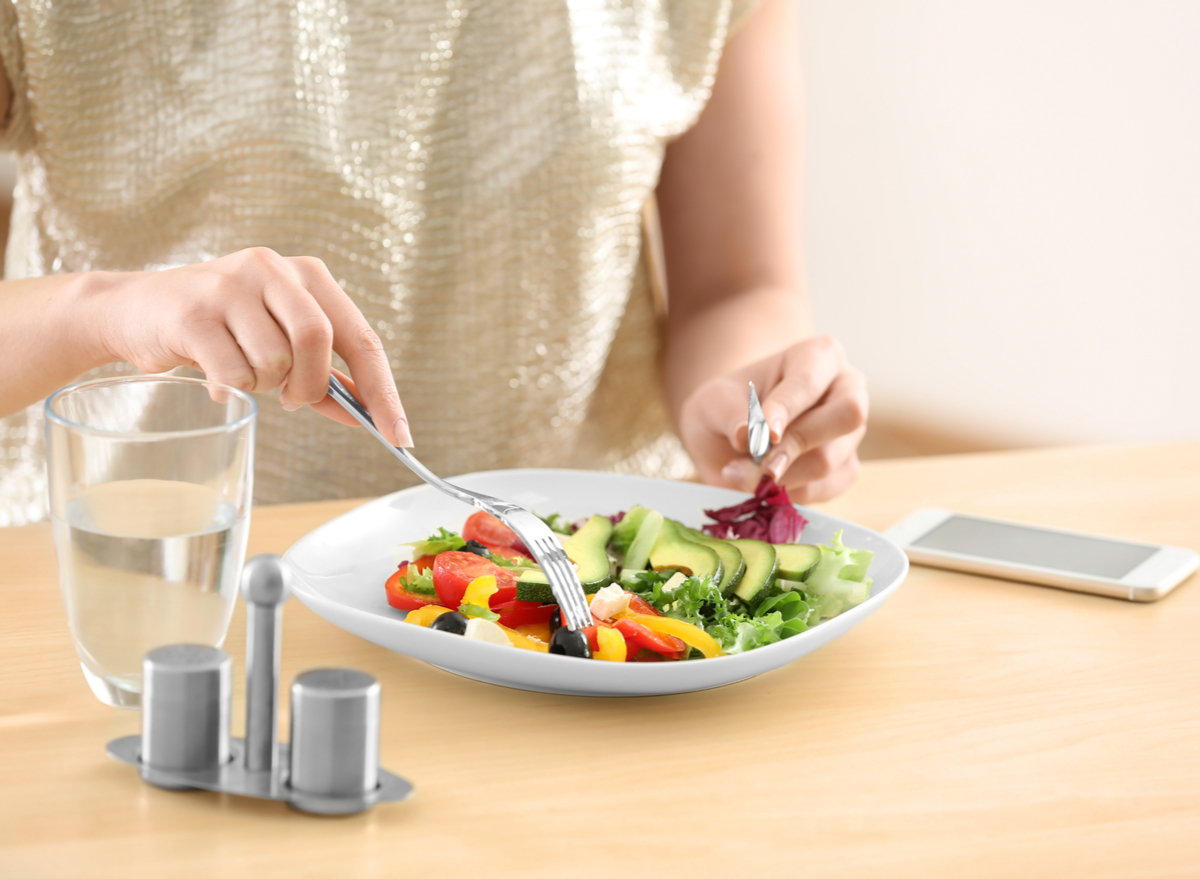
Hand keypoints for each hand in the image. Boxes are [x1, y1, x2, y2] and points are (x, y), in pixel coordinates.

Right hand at [93, 247, 412, 445]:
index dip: (383, 390)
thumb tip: (368, 415)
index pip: (362, 337)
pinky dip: (230, 386)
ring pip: (274, 361)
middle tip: (291, 401)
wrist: (134, 311)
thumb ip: (324, 378)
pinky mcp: (193, 311)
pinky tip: (212, 371)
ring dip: (262, 385)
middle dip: (309, 386)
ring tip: (239, 369)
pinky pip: (234, 372)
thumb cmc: (220, 329)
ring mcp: (231, 285)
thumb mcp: (279, 343)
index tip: (399, 434)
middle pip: (318, 341)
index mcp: (307, 275)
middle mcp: (273, 269)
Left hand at [678, 336, 866, 502]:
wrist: (728, 439)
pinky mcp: (845, 468)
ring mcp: (850, 431)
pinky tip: (760, 484)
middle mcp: (847, 389)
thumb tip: (746, 435)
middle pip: (848, 415)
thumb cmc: (726, 408)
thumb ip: (729, 413)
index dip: (786, 408)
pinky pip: (825, 487)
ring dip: (782, 475)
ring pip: (831, 459)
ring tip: (740, 474)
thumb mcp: (712, 402)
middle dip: (798, 444)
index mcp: (818, 356)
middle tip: (760, 463)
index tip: (763, 434)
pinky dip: (788, 492)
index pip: (809, 380)